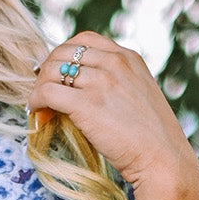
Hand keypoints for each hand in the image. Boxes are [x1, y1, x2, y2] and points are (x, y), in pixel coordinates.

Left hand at [28, 30, 198, 199]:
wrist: (163, 159)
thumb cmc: (152, 138)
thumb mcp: (139, 95)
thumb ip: (117, 83)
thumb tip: (84, 89)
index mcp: (129, 58)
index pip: (85, 40)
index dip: (65, 55)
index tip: (58, 73)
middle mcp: (115, 63)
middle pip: (63, 52)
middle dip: (47, 69)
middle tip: (41, 89)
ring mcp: (101, 81)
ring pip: (52, 70)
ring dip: (39, 87)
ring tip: (39, 104)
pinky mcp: (87, 103)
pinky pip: (47, 92)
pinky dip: (35, 101)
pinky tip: (37, 112)